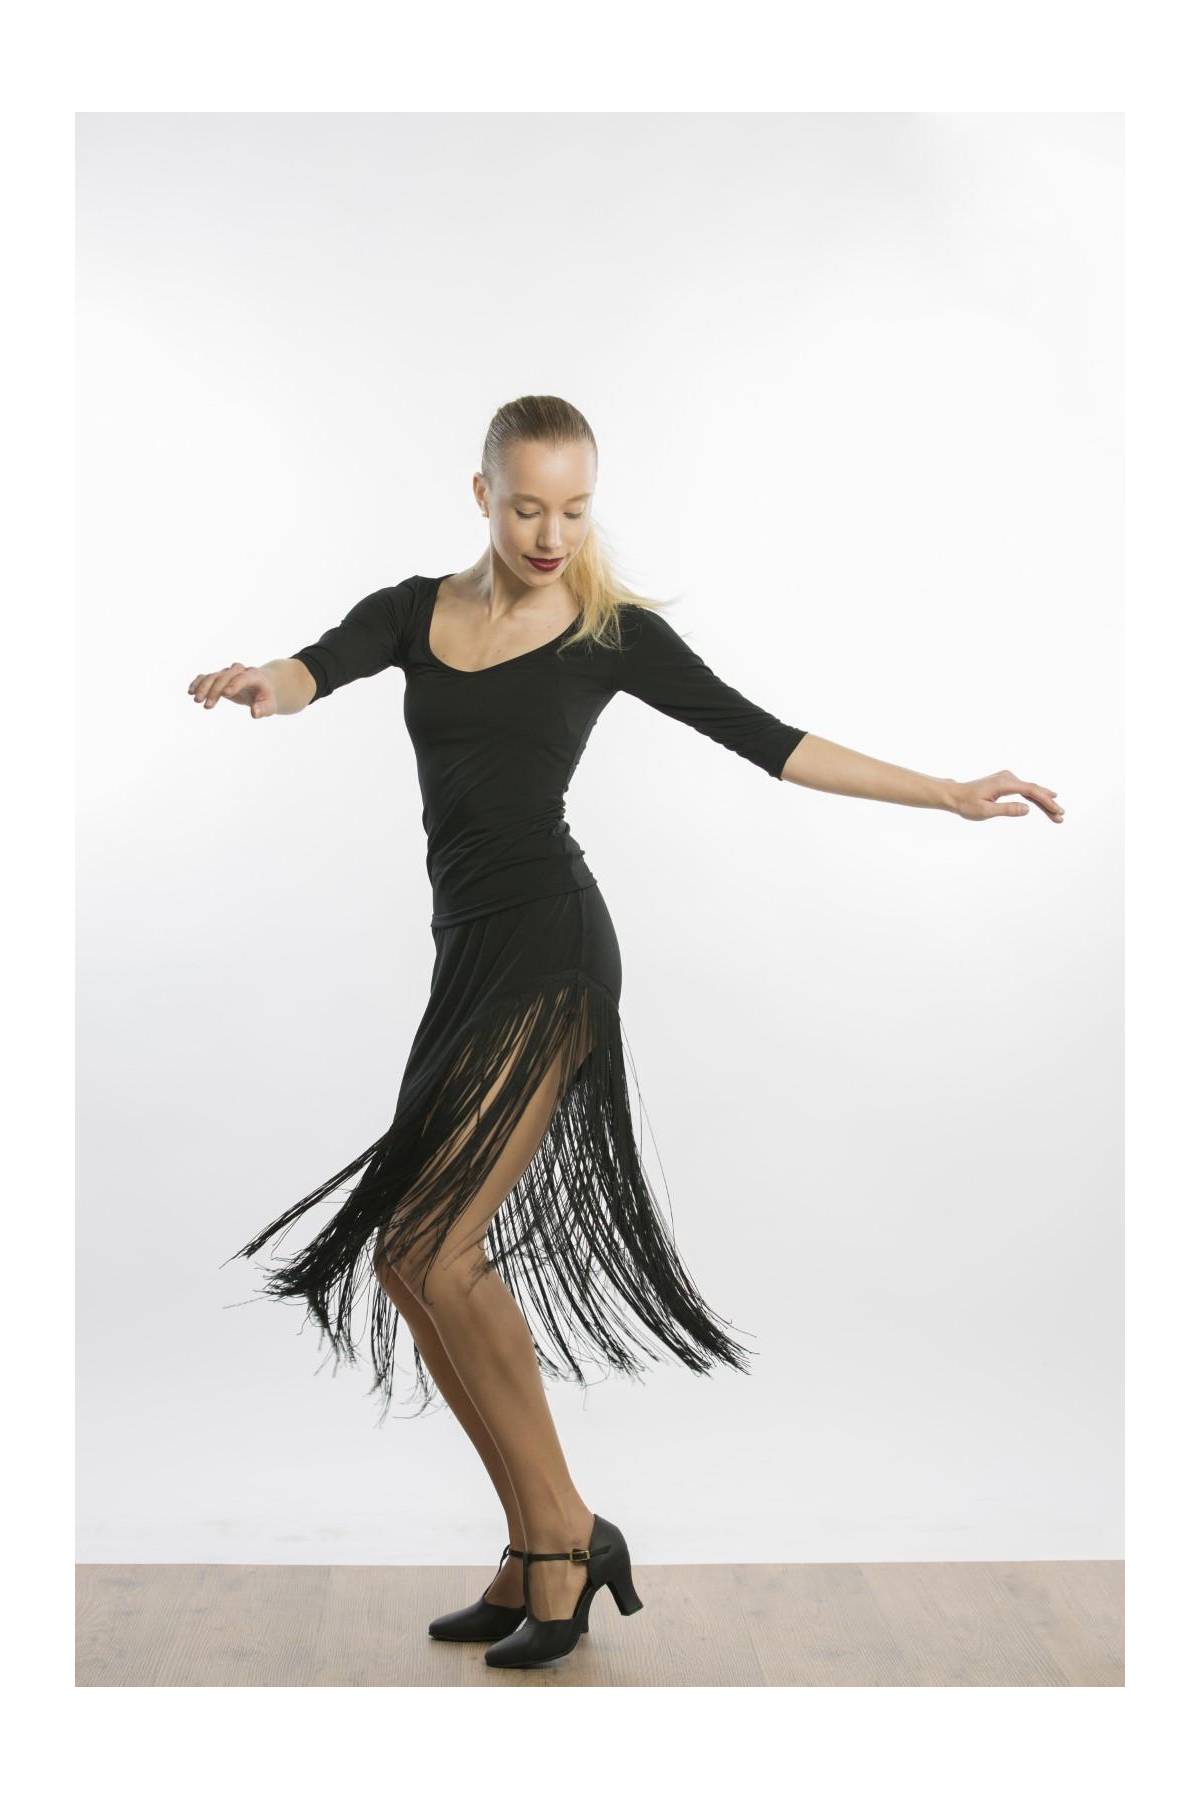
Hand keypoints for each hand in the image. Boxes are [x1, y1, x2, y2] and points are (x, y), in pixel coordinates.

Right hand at [187, 663, 277, 718]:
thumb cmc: (266, 697)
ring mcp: (228, 673)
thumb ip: (263, 709)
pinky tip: (190, 691)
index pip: (243, 677)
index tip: (226, 694)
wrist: (261, 686)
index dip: (235, 684)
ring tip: (197, 700)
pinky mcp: (220, 677)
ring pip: (213, 676)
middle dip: (215, 690)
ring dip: (204, 687)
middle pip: (225, 676)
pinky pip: (207, 676)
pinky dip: (198, 682)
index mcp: (254, 676)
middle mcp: (239, 671)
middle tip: (207, 706)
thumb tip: (254, 712)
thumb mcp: (270, 705)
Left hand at [948, 770, 1064, 822]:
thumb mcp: (985, 811)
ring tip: (1057, 814)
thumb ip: (1007, 810)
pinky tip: (1046, 800)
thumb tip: (1028, 809)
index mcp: (1004, 784)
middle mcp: (1008, 778)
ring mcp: (1007, 779)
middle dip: (1049, 803)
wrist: (954, 795)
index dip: (1046, 801)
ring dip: (1044, 802)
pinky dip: (1035, 798)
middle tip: (1061, 816)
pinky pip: (1024, 790)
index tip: (1057, 811)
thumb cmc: (966, 804)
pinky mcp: (1006, 783)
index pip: (1031, 791)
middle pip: (1034, 790)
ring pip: (1031, 790)